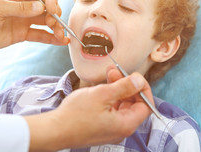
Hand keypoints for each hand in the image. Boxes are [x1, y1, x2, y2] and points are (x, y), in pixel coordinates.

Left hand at [0, 0, 68, 50]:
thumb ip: (18, 8)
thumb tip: (41, 7)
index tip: (54, 9)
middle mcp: (22, 5)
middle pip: (46, 7)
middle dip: (55, 15)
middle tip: (55, 24)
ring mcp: (23, 19)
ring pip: (46, 22)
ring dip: (56, 27)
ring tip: (61, 36)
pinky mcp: (22, 34)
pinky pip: (40, 35)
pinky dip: (51, 38)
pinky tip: (60, 41)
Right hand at [25, 68, 152, 150]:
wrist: (54, 130)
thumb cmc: (76, 114)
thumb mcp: (103, 94)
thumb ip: (124, 87)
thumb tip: (139, 80)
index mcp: (126, 124)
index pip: (146, 106)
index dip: (143, 89)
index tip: (135, 76)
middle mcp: (121, 129)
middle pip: (133, 104)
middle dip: (127, 86)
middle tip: (115, 71)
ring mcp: (111, 129)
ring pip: (121, 106)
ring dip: (117, 89)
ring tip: (107, 74)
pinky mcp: (101, 127)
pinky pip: (111, 110)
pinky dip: (109, 97)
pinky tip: (101, 87)